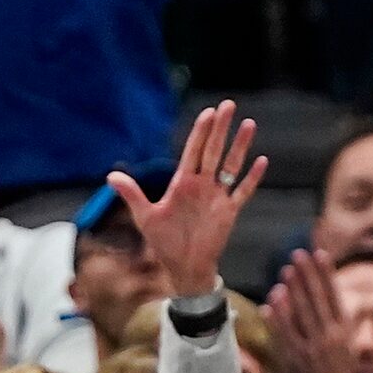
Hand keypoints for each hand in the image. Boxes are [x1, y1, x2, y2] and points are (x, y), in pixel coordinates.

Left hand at [107, 101, 265, 299]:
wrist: (184, 267)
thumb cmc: (164, 241)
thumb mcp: (145, 216)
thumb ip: (132, 193)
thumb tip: (111, 175)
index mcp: (182, 183)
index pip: (193, 151)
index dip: (200, 132)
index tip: (208, 112)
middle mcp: (202, 185)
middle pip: (213, 151)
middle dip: (221, 128)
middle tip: (228, 105)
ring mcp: (217, 197)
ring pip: (231, 166)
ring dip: (240, 146)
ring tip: (249, 124)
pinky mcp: (229, 212)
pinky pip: (243, 191)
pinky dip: (252, 178)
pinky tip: (262, 161)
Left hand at [266, 249, 360, 372]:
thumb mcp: (347, 346)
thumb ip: (342, 323)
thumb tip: (339, 299)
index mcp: (344, 332)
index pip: (334, 295)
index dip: (326, 274)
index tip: (319, 254)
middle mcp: (330, 337)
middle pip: (317, 299)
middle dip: (307, 275)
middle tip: (297, 255)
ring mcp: (312, 348)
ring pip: (301, 313)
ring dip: (293, 291)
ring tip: (285, 272)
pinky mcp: (295, 359)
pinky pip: (285, 333)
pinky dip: (278, 316)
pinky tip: (271, 300)